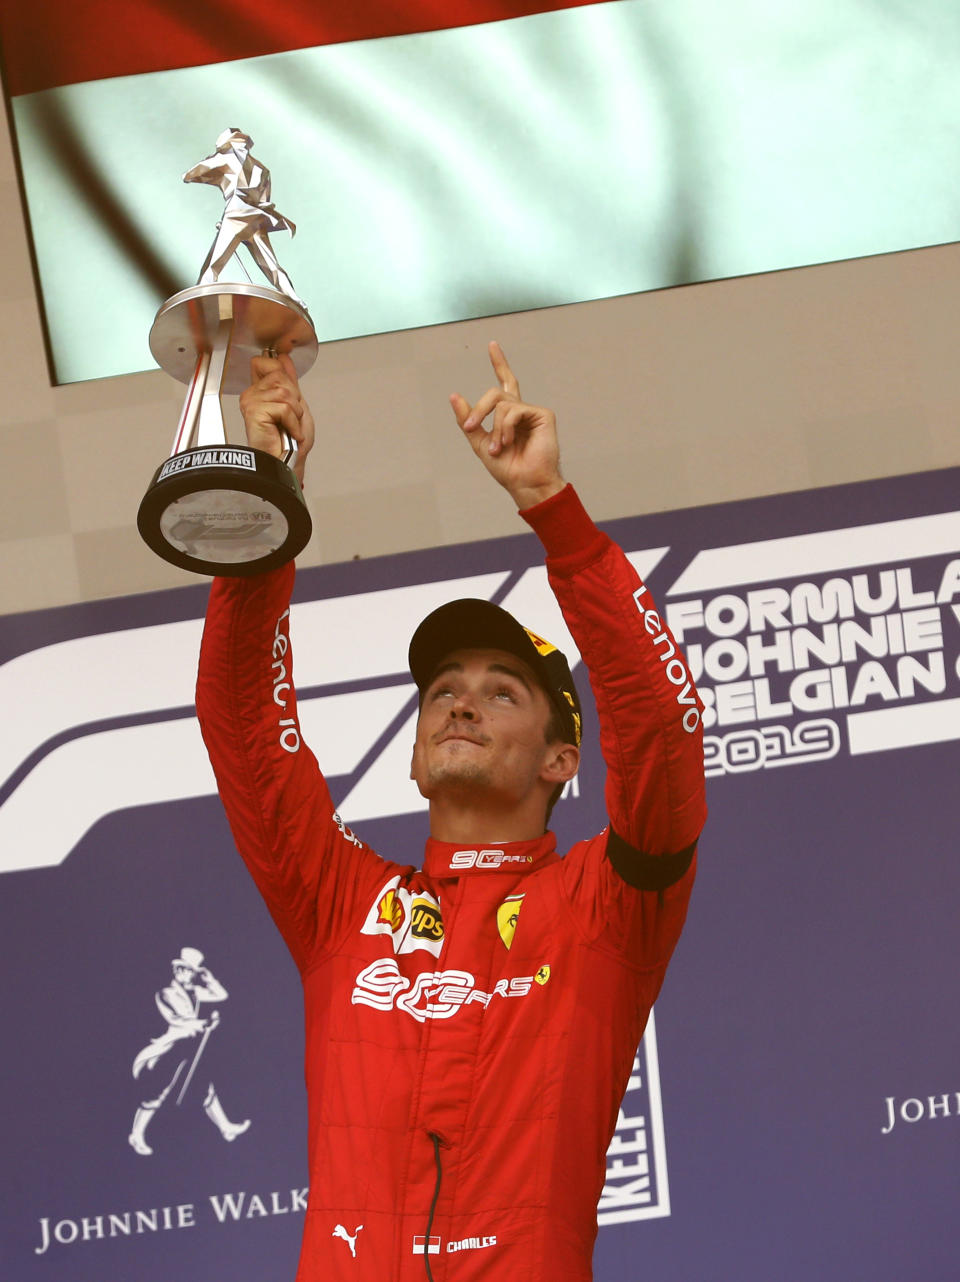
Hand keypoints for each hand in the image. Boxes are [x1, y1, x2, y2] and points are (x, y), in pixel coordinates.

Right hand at [238, 353, 314, 485]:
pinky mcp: (254, 411)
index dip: (281, 372)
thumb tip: (284, 358)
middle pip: (279, 375)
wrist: (287, 463)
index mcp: (260, 391)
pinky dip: (293, 422)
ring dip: (295, 413)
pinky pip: (284, 407)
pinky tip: (288, 432)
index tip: (290, 392)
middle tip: (290, 418)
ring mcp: (251, 402)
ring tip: (289, 426)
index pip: (266, 362)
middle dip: (294, 398)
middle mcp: (252, 394)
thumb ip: (290, 381)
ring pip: (284, 392)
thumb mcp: (296, 405)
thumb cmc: (290, 443)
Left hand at [450, 342, 564, 509]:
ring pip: (501, 403)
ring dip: (495, 428)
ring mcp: (532, 411)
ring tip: (499, 447)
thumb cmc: (507, 468)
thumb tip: (453, 395)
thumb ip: (468, 420)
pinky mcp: (543, 414)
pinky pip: (514, 410)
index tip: (492, 345)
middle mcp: (521, 410)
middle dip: (479, 410)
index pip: (505, 383)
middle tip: (471, 427)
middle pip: (495, 393)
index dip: (499, 363)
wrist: (524, 483)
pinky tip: (508, 441)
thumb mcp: (480, 443)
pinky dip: (506, 427)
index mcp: (509, 415)